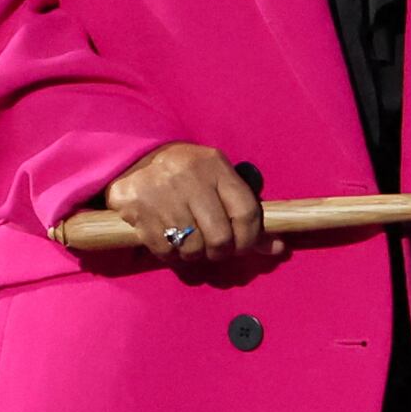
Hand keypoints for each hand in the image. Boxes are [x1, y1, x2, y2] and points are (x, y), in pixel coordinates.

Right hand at [100, 142, 265, 270]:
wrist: (134, 156)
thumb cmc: (186, 172)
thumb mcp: (217, 179)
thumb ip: (246, 212)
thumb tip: (276, 249)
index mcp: (214, 166)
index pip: (246, 212)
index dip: (251, 239)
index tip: (244, 246)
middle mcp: (189, 179)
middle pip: (220, 238)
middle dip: (221, 251)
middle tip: (215, 248)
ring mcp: (161, 196)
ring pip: (193, 249)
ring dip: (195, 254)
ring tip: (190, 241)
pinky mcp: (137, 211)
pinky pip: (166, 252)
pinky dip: (172, 255)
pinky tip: (170, 239)